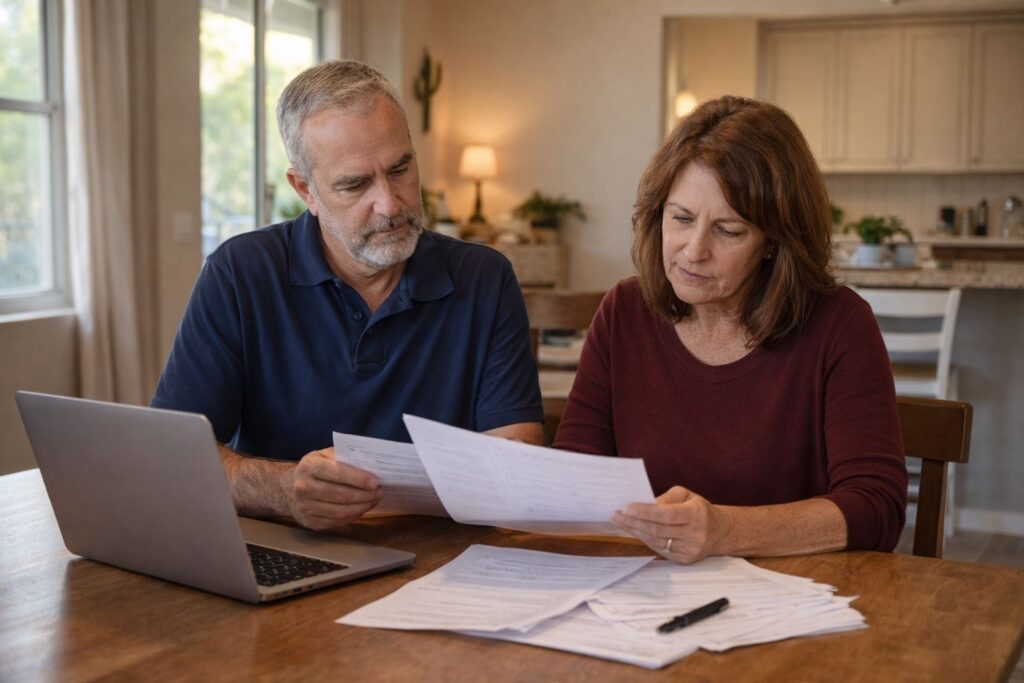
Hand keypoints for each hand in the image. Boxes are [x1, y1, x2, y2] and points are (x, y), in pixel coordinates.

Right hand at [282, 448, 382, 530]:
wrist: (288, 489)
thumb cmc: (314, 469)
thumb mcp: (323, 456)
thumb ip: (343, 457)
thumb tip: (369, 464)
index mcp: (309, 466)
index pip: (337, 472)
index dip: (358, 478)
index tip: (375, 481)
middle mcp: (303, 487)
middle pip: (341, 495)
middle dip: (365, 494)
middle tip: (379, 491)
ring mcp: (305, 507)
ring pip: (341, 511)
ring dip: (362, 507)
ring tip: (374, 500)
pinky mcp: (310, 522)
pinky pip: (337, 521)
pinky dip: (353, 516)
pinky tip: (362, 508)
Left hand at [610, 486, 734, 563]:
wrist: (720, 532)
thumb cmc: (699, 509)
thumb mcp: (687, 495)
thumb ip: (666, 498)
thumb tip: (644, 504)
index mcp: (697, 514)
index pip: (667, 515)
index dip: (645, 512)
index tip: (626, 508)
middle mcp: (695, 534)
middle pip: (658, 530)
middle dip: (634, 522)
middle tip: (616, 515)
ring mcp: (690, 549)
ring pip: (656, 541)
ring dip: (635, 532)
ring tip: (620, 522)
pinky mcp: (684, 560)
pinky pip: (659, 549)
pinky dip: (644, 540)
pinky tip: (634, 531)